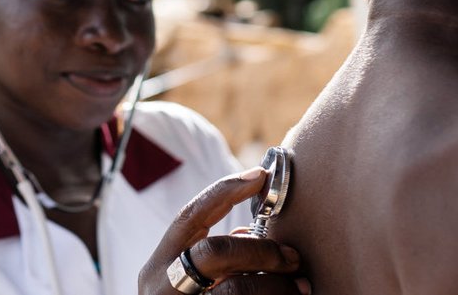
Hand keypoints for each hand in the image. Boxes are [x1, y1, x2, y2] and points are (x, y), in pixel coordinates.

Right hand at [139, 167, 309, 294]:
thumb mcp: (184, 286)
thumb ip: (211, 260)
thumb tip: (249, 236)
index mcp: (156, 270)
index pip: (190, 218)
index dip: (224, 192)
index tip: (259, 175)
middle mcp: (161, 291)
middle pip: (217, 254)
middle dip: (262, 252)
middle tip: (293, 258)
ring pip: (238, 291)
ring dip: (277, 288)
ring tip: (300, 291)